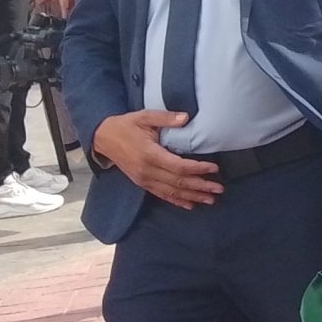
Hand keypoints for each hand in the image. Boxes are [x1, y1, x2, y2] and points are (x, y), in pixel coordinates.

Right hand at [93, 109, 223, 207]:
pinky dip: (176, 201)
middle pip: (178, 182)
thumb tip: (186, 117)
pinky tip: (190, 205)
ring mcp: (143, 179)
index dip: (197, 168)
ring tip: (210, 200)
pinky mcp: (141, 183)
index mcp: (149, 154)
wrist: (102, 138)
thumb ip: (165, 118)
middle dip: (200, 186)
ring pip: (172, 192)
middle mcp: (147, 171)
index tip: (214, 168)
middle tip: (219, 189)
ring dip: (192, 196)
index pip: (178, 166)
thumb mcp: (144, 116)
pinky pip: (161, 195)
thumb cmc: (126, 126)